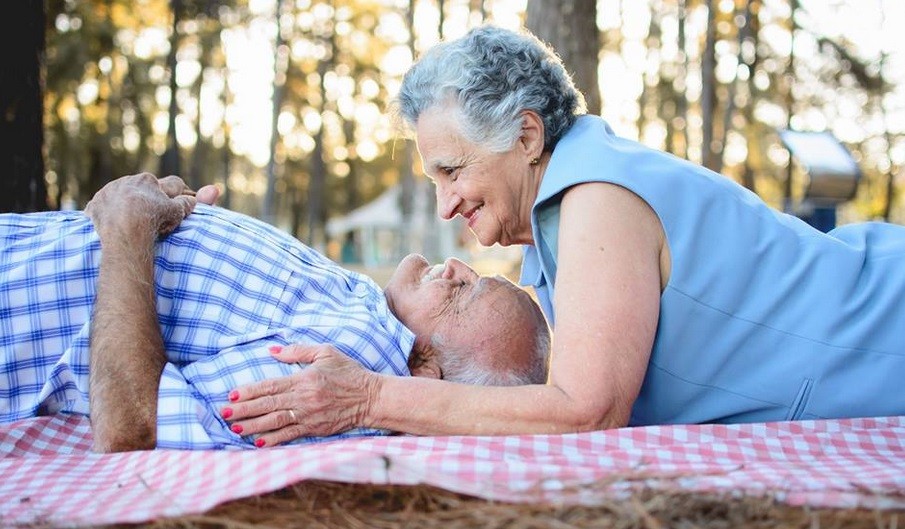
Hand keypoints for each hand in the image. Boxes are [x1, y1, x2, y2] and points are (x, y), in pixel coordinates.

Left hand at [85, 173, 200, 240]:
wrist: (124, 230)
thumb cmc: (153, 219)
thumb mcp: (176, 212)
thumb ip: (185, 204)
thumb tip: (192, 200)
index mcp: (147, 179)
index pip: (160, 186)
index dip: (167, 198)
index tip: (168, 209)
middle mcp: (125, 181)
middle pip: (138, 191)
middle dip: (144, 202)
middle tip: (149, 219)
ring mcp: (107, 192)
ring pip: (118, 199)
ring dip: (124, 207)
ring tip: (129, 225)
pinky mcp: (94, 205)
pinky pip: (101, 209)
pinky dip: (107, 216)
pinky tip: (111, 226)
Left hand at [220, 344, 380, 446]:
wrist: (370, 397)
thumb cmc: (349, 372)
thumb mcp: (326, 352)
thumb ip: (298, 351)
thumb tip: (272, 351)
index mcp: (304, 379)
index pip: (270, 385)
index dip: (249, 391)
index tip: (231, 395)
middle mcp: (304, 399)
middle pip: (268, 405)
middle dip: (244, 410)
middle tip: (224, 414)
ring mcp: (309, 416)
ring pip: (275, 422)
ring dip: (252, 426)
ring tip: (235, 429)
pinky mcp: (315, 429)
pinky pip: (290, 435)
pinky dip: (273, 440)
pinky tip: (258, 442)